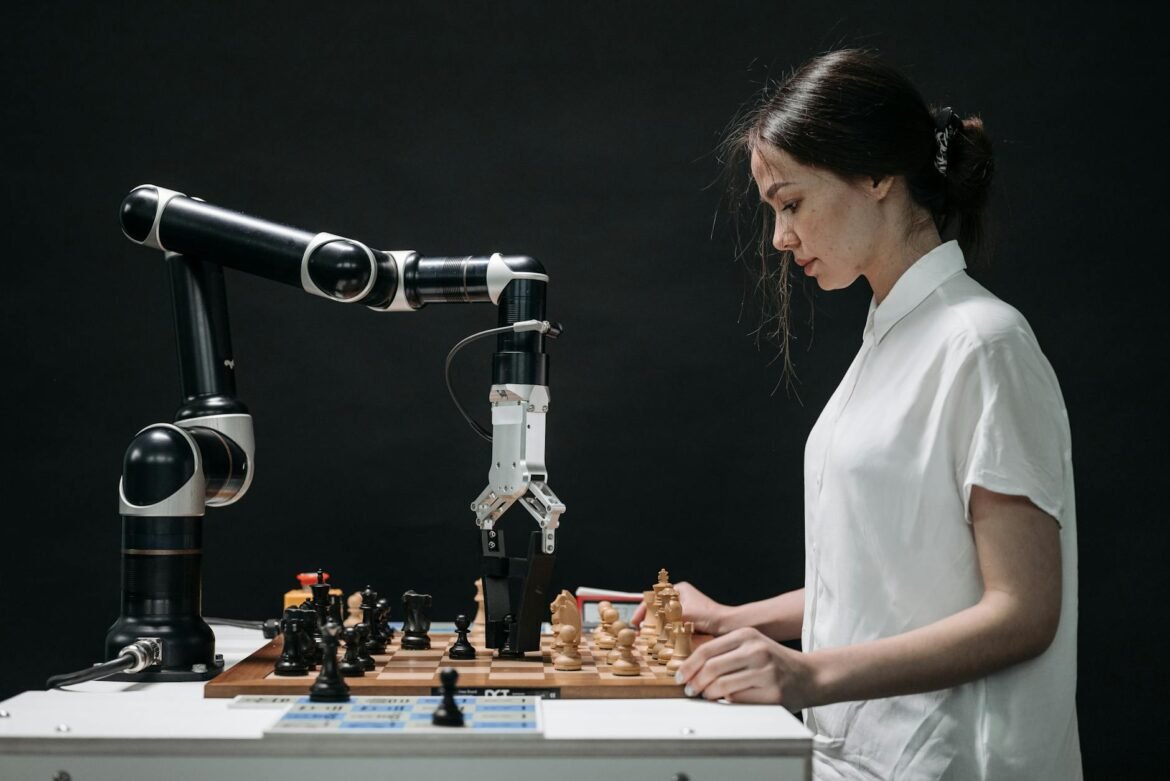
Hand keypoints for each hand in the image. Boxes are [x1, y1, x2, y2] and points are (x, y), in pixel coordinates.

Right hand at [630, 581, 727, 634]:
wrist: (728, 626)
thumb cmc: (710, 616)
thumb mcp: (684, 614)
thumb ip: (665, 617)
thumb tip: (647, 624)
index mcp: (679, 589)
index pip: (654, 598)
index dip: (642, 611)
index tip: (635, 623)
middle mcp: (681, 598)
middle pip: (657, 608)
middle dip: (648, 620)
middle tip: (641, 631)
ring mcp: (684, 609)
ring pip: (664, 618)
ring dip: (656, 627)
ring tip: (649, 637)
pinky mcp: (688, 621)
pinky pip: (671, 625)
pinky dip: (666, 632)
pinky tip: (662, 640)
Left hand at [674, 627, 817, 709]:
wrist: (810, 675)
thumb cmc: (775, 661)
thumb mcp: (752, 645)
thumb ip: (725, 651)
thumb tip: (691, 667)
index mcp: (747, 635)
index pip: (707, 649)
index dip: (688, 664)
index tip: (679, 676)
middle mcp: (757, 650)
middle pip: (711, 668)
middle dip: (695, 681)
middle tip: (689, 690)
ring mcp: (766, 672)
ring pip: (722, 686)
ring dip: (708, 694)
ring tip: (705, 696)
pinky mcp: (772, 693)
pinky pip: (738, 700)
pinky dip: (726, 702)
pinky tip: (725, 701)